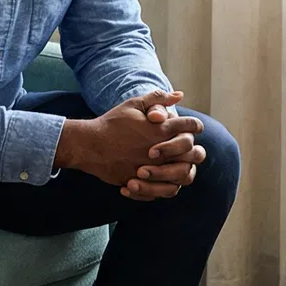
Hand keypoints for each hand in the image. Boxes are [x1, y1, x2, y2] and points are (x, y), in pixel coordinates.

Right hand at [54, 91, 205, 199]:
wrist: (90, 146)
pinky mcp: (144, 184)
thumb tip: (180, 95)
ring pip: (185, 175)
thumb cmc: (112, 123)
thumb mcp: (134, 104)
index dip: (195, 125)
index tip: (192, 128)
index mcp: (161, 129)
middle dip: (193, 149)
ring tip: (176, 165)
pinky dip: (168, 185)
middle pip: (195, 153)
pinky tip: (162, 178)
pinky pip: (167, 190)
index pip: (192, 126)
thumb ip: (158, 99)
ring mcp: (154, 169)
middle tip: (186, 149)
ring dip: (184, 169)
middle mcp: (162, 151)